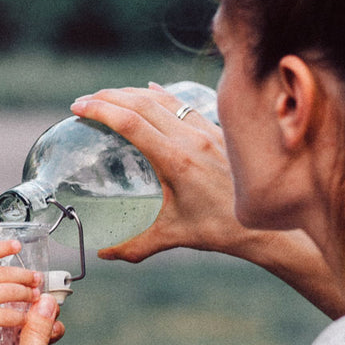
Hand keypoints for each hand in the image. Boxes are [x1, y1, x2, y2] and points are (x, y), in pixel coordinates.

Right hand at [0, 240, 41, 344]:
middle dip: (25, 275)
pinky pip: (5, 315)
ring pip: (10, 292)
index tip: (16, 246)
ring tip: (35, 295)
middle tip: (36, 277)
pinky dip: (18, 316)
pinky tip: (25, 317)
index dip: (3, 247)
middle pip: (5, 273)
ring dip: (26, 294)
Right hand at [72, 84, 344, 317]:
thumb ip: (135, 246)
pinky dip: (162, 96)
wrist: (266, 224)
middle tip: (85, 100)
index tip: (78, 107)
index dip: (101, 111)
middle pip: (142, 103)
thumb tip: (103, 254)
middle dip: (109, 97)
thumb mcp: (173, 237)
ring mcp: (206, 131)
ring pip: (163, 100)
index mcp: (176, 160)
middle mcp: (191, 138)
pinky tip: (150, 90)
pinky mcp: (217, 131)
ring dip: (132, 93)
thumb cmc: (220, 229)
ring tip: (109, 96)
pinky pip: (184, 105)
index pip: (132, 123)